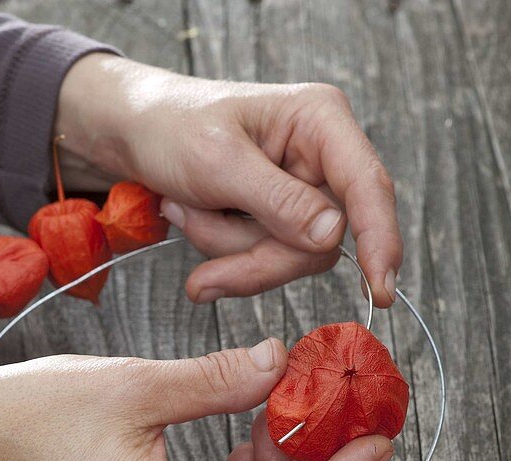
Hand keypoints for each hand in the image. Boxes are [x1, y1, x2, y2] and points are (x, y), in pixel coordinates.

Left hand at [55, 54, 403, 306]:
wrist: (129, 131)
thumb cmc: (170, 126)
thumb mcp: (218, 162)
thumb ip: (279, 201)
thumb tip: (334, 236)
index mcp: (320, 120)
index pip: (367, 185)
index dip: (379, 239)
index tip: (381, 289)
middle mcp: (320, 155)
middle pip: (322, 239)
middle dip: (257, 256)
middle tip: (205, 273)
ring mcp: (300, 190)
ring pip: (290, 256)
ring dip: (230, 249)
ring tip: (184, 210)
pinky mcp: (277, 217)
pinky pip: (265, 258)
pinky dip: (222, 250)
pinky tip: (191, 217)